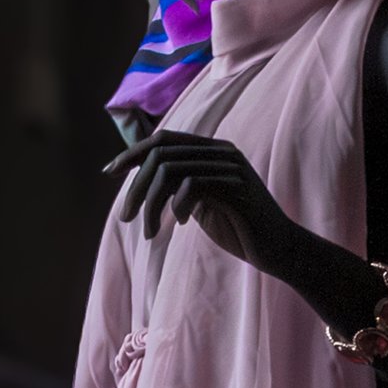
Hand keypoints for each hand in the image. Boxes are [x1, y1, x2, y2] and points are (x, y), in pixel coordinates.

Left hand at [102, 128, 294, 270]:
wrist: (277, 248)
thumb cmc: (238, 227)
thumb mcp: (201, 202)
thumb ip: (179, 185)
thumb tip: (142, 178)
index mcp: (212, 150)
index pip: (163, 139)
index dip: (133, 152)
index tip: (110, 172)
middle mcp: (221, 151)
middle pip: (161, 154)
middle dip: (136, 186)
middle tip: (126, 217)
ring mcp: (231, 167)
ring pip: (171, 170)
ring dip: (151, 204)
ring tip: (150, 232)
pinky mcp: (237, 187)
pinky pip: (192, 186)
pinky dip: (177, 206)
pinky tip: (179, 224)